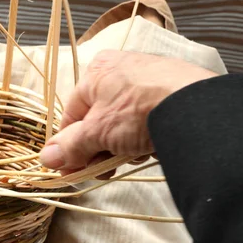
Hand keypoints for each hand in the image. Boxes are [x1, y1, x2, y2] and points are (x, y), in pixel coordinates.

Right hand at [40, 50, 217, 171]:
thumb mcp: (97, 132)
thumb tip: (45, 159)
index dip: (69, 146)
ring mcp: (147, 80)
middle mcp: (119, 70)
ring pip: (119, 123)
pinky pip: (143, 121)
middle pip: (96, 120)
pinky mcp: (170, 93)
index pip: (71, 115)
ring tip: (128, 159)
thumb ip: (70, 146)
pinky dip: (140, 138)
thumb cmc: (138, 112)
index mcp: (96, 71)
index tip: (71, 171)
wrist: (197, 108)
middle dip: (96, 150)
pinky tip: (147, 150)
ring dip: (118, 148)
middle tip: (101, 173)